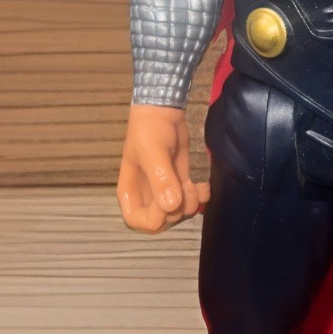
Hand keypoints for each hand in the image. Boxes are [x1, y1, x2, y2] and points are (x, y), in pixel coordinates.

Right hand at [117, 104, 207, 232]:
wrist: (164, 112)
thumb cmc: (149, 130)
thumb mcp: (152, 153)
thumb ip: (161, 179)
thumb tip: (171, 205)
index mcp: (130, 192)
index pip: (138, 221)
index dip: (154, 219)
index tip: (167, 202)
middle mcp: (147, 196)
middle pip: (163, 221)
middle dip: (177, 208)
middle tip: (183, 186)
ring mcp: (165, 191)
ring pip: (180, 213)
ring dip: (191, 202)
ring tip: (191, 182)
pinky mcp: (181, 184)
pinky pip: (194, 201)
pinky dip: (201, 195)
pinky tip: (201, 182)